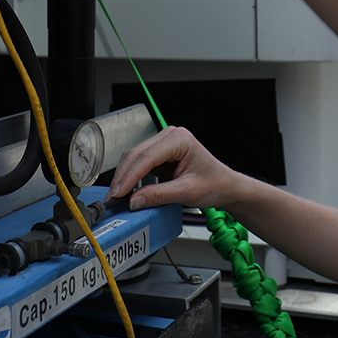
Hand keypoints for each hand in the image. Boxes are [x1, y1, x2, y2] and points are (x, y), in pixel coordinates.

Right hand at [107, 126, 244, 210]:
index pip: (147, 157)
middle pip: (136, 155)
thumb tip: (134, 200)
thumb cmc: (215, 183)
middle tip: (113, 198)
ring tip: (117, 197)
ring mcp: (163, 144)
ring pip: (134, 158)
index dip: (129, 176)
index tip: (118, 193)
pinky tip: (126, 190)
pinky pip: (139, 164)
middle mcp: (170, 136)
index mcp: (179, 139)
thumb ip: (159, 195)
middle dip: (123, 177)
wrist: (225, 186)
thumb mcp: (187, 192)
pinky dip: (131, 178)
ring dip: (124, 177)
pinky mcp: (159, 154)